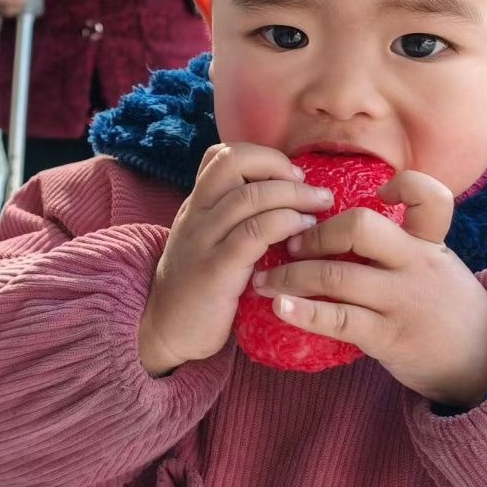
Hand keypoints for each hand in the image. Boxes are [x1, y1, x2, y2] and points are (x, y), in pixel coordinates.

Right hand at [137, 144, 336, 375]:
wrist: (166, 331)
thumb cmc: (198, 288)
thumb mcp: (207, 242)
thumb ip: (232, 219)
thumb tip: (285, 199)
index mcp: (197, 204)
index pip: (220, 155)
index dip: (261, 156)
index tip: (290, 175)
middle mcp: (197, 214)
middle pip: (233, 162)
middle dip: (279, 166)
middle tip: (311, 187)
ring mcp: (204, 240)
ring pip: (249, 196)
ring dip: (293, 195)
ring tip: (319, 206)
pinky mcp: (216, 270)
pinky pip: (253, 233)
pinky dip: (285, 223)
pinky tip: (303, 230)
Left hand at [250, 172, 486, 407]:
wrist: (484, 365)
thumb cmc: (447, 309)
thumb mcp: (438, 265)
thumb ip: (404, 243)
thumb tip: (343, 224)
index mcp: (430, 243)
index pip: (430, 196)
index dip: (404, 184)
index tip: (377, 191)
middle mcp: (418, 265)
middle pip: (362, 227)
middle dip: (316, 232)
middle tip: (289, 242)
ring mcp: (403, 301)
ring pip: (338, 276)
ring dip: (291, 275)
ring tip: (263, 280)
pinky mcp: (390, 337)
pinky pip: (340, 320)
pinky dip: (304, 311)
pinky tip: (279, 306)